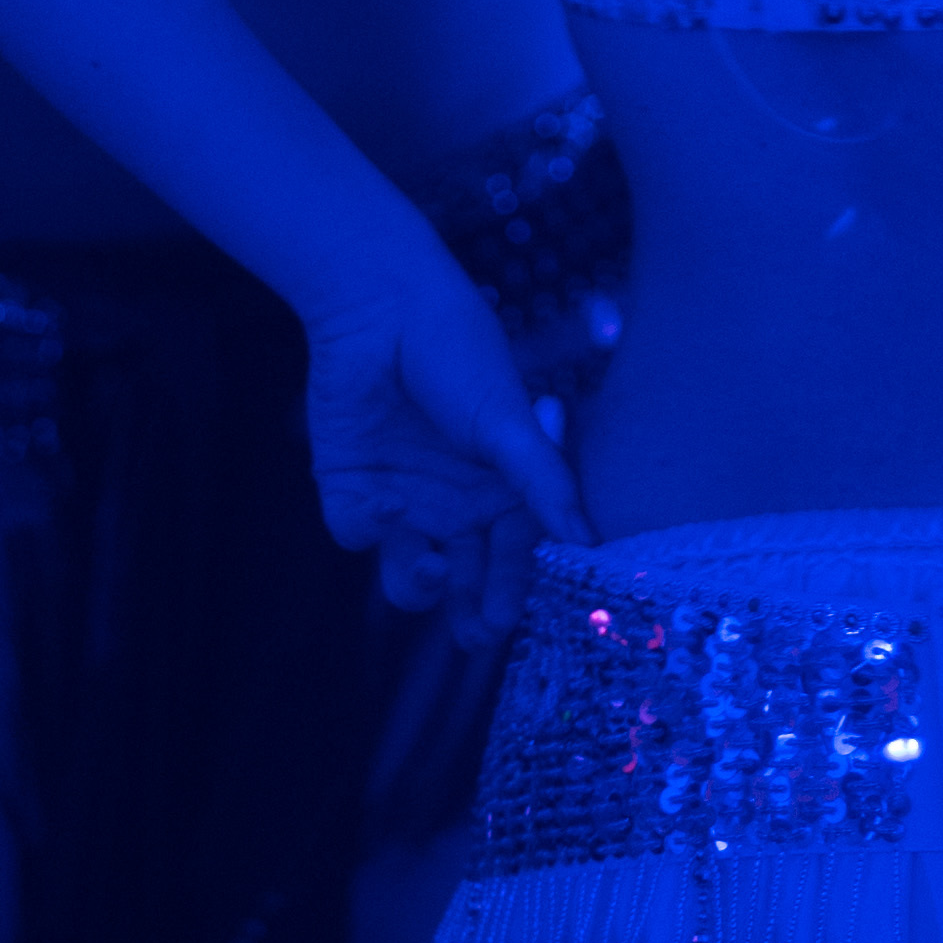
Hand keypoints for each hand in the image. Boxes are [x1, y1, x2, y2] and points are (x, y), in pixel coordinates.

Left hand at [303, 241, 589, 651]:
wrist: (380, 309)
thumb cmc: (459, 355)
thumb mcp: (510, 423)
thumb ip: (545, 484)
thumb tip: (590, 542)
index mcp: (503, 491)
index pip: (514, 558)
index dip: (515, 591)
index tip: (513, 620)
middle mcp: (456, 505)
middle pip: (464, 582)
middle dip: (470, 612)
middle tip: (475, 634)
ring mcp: (404, 501)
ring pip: (408, 575)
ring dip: (417, 584)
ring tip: (429, 566)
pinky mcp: (352, 489)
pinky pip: (358, 535)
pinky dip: (372, 529)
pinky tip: (391, 501)